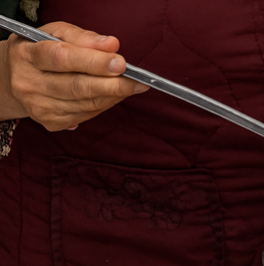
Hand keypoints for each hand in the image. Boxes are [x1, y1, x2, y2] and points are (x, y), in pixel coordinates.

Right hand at [0, 21, 148, 130]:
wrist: (15, 77)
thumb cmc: (41, 50)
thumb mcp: (55, 33)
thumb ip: (83, 37)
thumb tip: (112, 45)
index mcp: (28, 55)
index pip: (63, 59)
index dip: (94, 62)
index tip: (121, 63)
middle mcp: (29, 84)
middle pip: (77, 87)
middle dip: (112, 85)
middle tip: (138, 81)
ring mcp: (38, 106)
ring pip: (86, 104)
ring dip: (113, 96)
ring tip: (132, 86)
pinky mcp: (50, 122)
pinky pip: (87, 115)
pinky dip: (105, 104)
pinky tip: (114, 95)